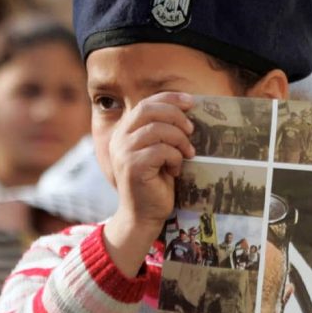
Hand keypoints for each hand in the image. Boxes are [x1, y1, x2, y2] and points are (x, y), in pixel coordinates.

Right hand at [104, 92, 194, 275]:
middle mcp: (120, 138)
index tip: (192, 102)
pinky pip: (160, 151)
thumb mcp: (161, 151)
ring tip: (187, 154)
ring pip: (157, 129)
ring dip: (179, 140)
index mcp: (125, 131)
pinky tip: (176, 170)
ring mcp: (123, 152)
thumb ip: (166, 131)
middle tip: (192, 130)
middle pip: (149, 110)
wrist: (144, 214)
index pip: (146, 103)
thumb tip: (190, 110)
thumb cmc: (157, 182)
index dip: (170, 98)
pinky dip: (175, 158)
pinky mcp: (132, 166)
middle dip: (176, 116)